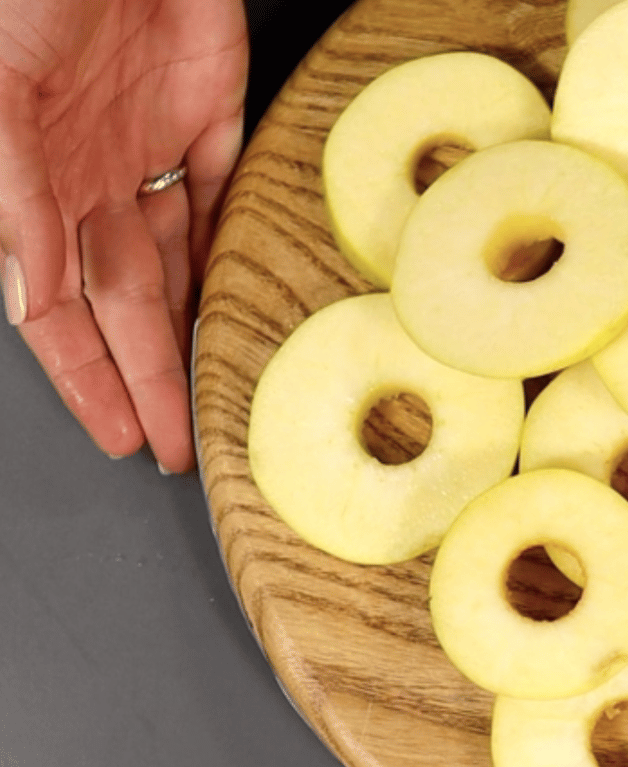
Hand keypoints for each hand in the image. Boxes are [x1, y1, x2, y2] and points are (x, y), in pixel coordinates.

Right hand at [0, 0, 247, 471]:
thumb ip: (11, 196)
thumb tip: (34, 294)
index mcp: (31, 184)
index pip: (59, 310)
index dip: (89, 377)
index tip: (122, 436)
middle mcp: (87, 179)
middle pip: (125, 303)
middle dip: (147, 376)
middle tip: (177, 444)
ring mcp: (145, 150)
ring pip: (174, 263)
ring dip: (187, 327)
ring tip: (207, 392)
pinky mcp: (206, 113)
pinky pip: (217, 195)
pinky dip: (222, 246)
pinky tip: (231, 294)